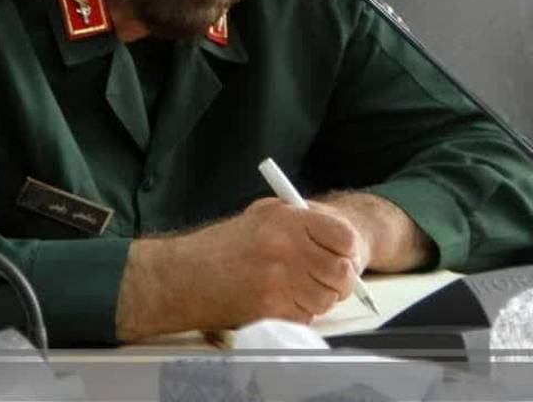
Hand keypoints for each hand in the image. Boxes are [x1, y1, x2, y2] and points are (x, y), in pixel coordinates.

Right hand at [115, 198, 367, 338]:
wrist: (184, 275)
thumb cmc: (222, 246)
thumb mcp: (262, 215)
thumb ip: (301, 221)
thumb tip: (337, 238)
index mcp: (287, 220)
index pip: (345, 237)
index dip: (347, 249)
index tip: (342, 254)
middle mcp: (287, 248)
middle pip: (341, 272)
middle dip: (337, 280)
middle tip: (325, 278)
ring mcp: (279, 281)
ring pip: (326, 298)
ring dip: (318, 298)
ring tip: (296, 289)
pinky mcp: (271, 309)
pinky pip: (306, 316)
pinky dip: (299, 313)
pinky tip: (279, 300)